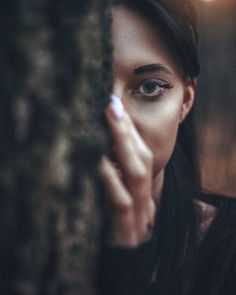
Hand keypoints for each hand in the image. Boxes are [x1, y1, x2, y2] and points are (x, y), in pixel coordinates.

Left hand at [99, 95, 155, 246]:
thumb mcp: (115, 202)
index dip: (130, 131)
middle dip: (128, 131)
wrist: (122, 266)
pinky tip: (101, 161)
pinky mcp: (126, 232)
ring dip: (124, 145)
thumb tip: (101, 149)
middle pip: (143, 160)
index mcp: (143, 194)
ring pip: (138, 175)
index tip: (115, 106)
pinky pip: (121, 202)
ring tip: (111, 120)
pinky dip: (112, 179)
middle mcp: (145, 202)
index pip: (142, 156)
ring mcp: (139, 217)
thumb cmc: (112, 232)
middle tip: (112, 105)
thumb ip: (113, 179)